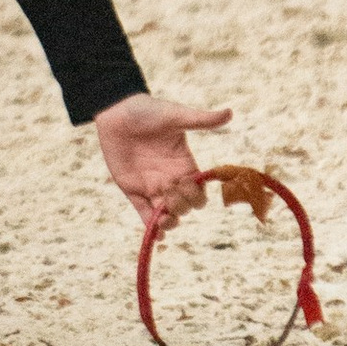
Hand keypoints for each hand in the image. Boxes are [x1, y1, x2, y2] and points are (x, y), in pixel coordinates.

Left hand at [91, 90, 231, 220]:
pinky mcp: (132, 190)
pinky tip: (156, 234)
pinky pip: (144, 214)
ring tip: (164, 219)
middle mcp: (171, 179)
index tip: (185, 181)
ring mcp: (152, 187)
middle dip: (181, 205)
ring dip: (170, 221)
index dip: (195, 193)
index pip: (198, 191)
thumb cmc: (148, 111)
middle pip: (185, 206)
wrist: (116, 111)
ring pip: (168, 215)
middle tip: (169, 190)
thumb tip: (229, 113)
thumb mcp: (176, 115)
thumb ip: (201, 120)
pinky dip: (151, 228)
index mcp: (185, 166)